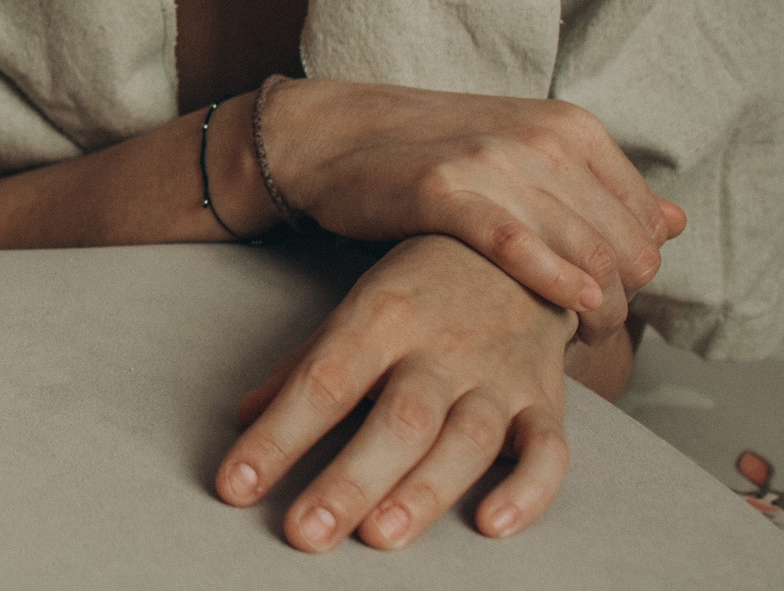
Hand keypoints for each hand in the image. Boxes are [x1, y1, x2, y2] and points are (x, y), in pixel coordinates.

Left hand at [217, 234, 573, 551]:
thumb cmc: (417, 288)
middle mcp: (441, 346)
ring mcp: (498, 375)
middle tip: (305, 533)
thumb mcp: (354, 309)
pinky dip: (527, 490)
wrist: (514, 246)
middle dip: (349, 481)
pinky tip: (491, 523)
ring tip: (379, 537)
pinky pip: (548, 451)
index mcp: (380, 316)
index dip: (277, 437)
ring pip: (467, 439)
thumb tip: (244, 416)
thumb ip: (303, 365)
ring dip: (423, 492)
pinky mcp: (545, 400)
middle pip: (397, 419)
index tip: (235, 486)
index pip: (322, 382)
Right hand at [267, 79, 681, 338]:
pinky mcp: (443, 191)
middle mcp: (542, 138)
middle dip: (622, 301)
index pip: (646, 220)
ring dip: (595, 310)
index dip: (637, 271)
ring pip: (585, 253)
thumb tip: (675, 221)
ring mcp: (493, 163)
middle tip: (589, 329)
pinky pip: (517, 243)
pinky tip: (570, 305)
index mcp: (570, 125)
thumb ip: (598, 185)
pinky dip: (553, 279)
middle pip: (625, 246)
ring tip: (573, 336)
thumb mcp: (525, 149)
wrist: (331, 134)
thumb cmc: (430, 151)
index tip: (606, 297)